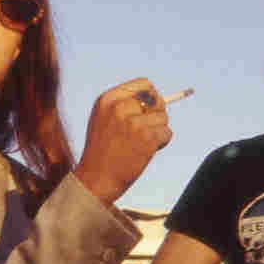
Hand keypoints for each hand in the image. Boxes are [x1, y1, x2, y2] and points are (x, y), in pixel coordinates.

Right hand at [74, 78, 174, 204]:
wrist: (96, 179)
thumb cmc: (102, 150)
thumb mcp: (103, 119)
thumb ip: (124, 105)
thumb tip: (158, 98)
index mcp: (107, 99)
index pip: (144, 84)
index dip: (151, 96)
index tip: (148, 110)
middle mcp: (119, 107)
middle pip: (157, 100)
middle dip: (157, 114)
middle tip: (146, 129)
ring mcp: (133, 123)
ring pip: (163, 118)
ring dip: (158, 131)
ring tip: (141, 143)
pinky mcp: (146, 138)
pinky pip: (167, 133)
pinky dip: (161, 143)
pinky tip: (145, 151)